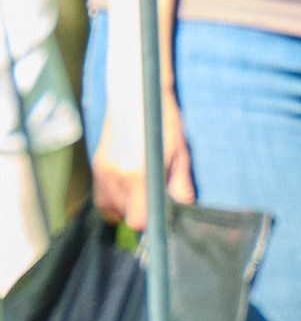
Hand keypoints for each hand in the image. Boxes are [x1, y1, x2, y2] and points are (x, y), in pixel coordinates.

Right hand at [92, 96, 193, 227]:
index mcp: (139, 176)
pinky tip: (129, 188)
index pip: (138, 221)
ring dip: (128, 208)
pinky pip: (102, 198)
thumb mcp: (180, 155)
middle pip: (126, 217)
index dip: (151, 225)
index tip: (162, 218)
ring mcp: (104, 172)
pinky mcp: (97, 166)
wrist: (135, 96)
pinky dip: (115, 200)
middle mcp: (118, 177)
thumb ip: (181, 187)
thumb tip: (184, 212)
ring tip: (143, 192)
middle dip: (142, 216)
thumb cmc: (164, 123)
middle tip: (156, 201)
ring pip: (112, 210)